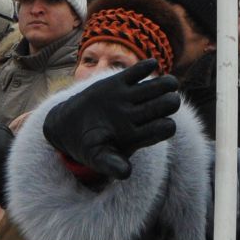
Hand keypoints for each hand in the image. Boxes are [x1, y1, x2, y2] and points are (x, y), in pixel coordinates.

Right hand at [42, 59, 180, 180]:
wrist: (68, 127)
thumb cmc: (88, 146)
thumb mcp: (96, 157)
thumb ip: (111, 165)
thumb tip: (126, 173)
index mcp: (139, 135)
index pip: (165, 128)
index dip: (167, 125)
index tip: (162, 124)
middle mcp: (139, 115)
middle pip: (167, 105)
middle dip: (171, 101)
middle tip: (169, 98)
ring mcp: (130, 97)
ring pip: (159, 86)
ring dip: (166, 83)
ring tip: (168, 83)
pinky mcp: (118, 82)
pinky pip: (138, 70)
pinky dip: (147, 66)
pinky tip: (149, 65)